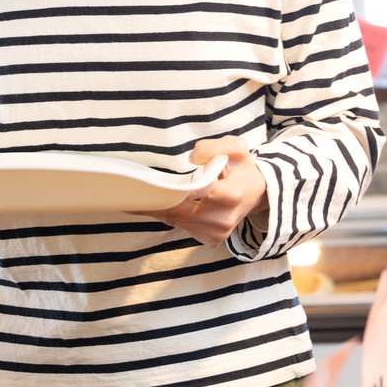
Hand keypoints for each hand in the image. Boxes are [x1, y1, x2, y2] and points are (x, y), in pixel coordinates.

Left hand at [142, 136, 267, 246]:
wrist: (258, 193)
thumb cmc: (242, 168)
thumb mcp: (236, 147)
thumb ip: (213, 147)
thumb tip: (192, 157)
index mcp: (230, 195)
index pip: (192, 194)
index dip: (168, 192)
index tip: (143, 190)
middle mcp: (223, 219)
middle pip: (178, 212)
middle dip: (155, 203)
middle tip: (128, 194)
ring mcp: (217, 233)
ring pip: (177, 221)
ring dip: (160, 209)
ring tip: (140, 197)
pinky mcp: (211, 240)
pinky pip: (183, 227)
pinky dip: (171, 216)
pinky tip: (163, 204)